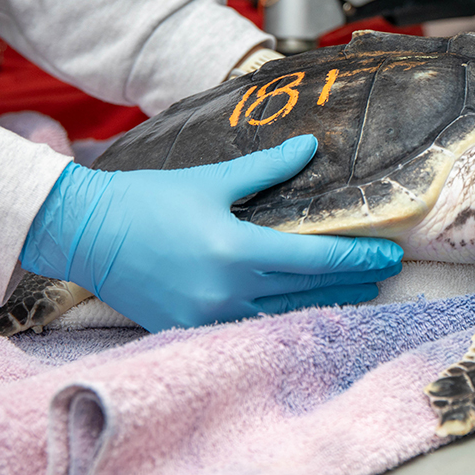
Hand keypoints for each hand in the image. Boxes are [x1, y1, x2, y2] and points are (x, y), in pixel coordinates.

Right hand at [20, 136, 403, 330]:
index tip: (390, 253)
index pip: (315, 258)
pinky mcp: (191, 327)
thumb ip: (266, 168)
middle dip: (353, 279)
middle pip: (309, 288)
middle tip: (388, 270)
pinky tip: (307, 304)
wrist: (84, 233)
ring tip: (360, 290)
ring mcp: (209, 316)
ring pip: (285, 312)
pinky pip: (253, 324)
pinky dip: (285, 313)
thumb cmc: (146, 201)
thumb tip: (309, 147)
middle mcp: (227, 291)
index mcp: (236, 251)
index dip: (358, 257)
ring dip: (326, 300)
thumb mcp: (211, 180)